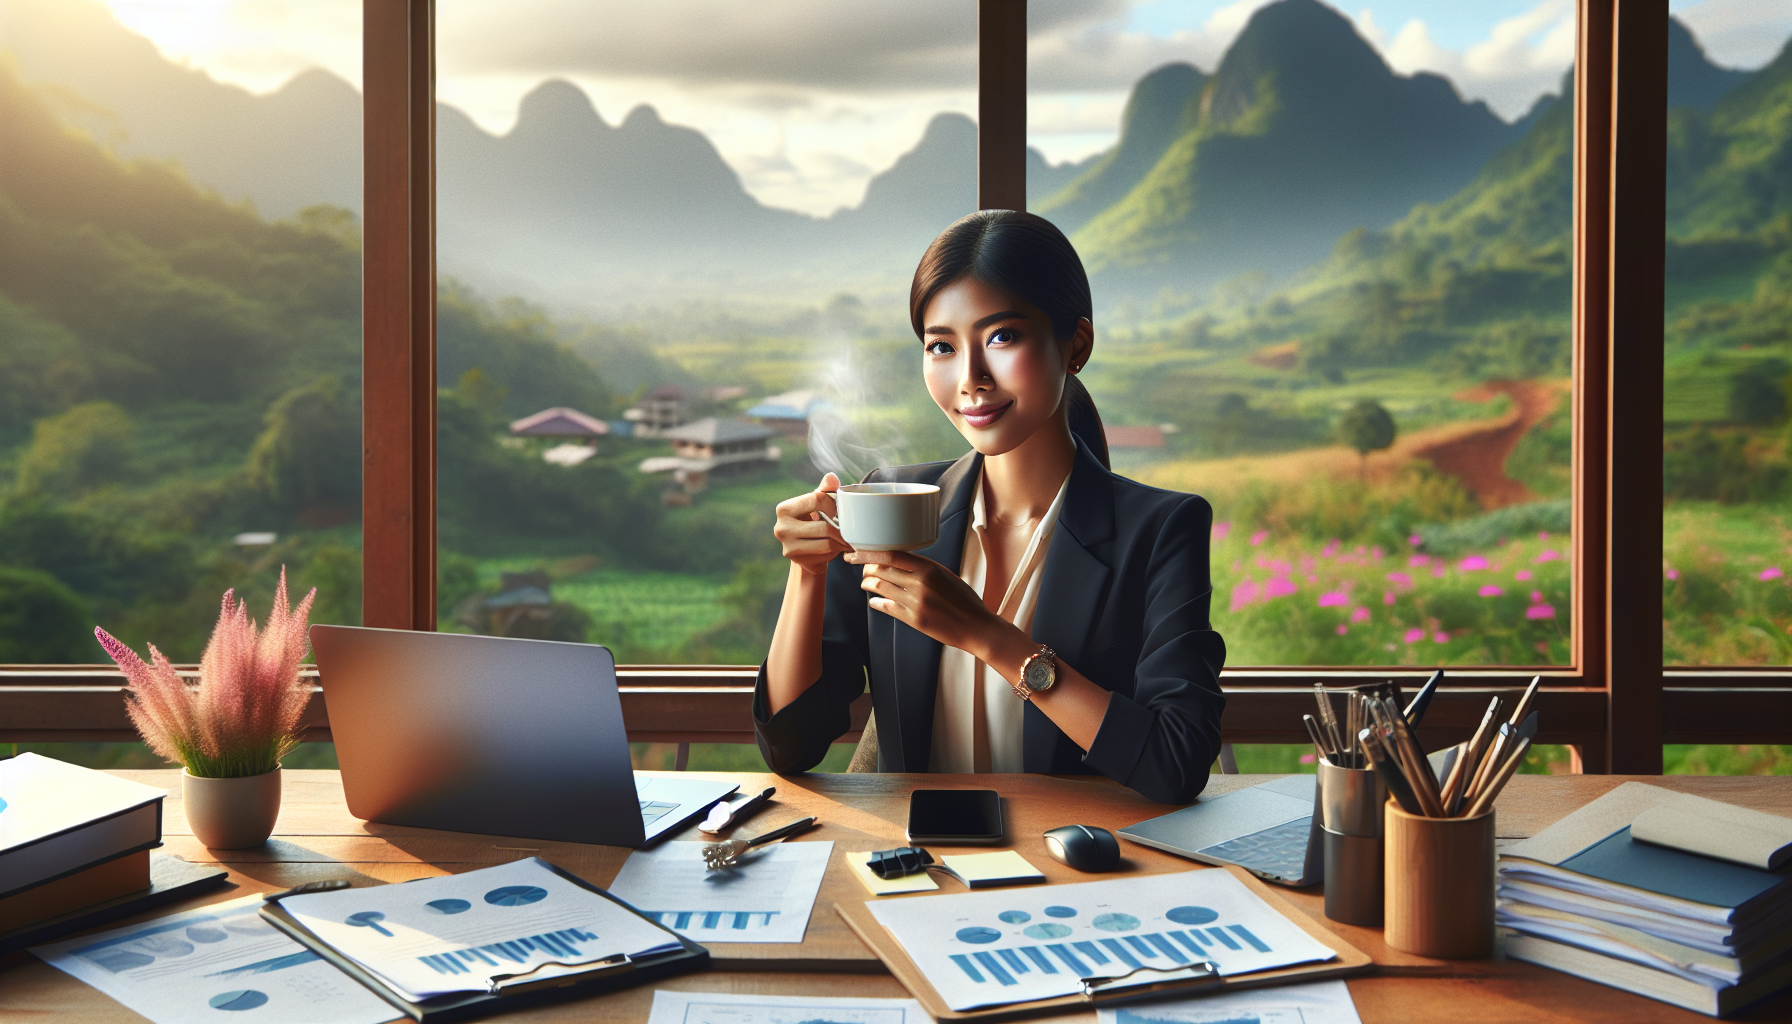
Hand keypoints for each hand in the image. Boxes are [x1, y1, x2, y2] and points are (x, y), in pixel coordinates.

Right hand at [774, 473, 850, 575]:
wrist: (807, 553)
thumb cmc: (813, 522)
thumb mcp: (817, 504)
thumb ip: (825, 490)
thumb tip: (831, 476)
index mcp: (784, 509)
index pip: (817, 500)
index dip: (833, 504)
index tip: (840, 510)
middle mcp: (781, 527)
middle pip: (823, 525)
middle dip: (841, 527)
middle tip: (851, 527)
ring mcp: (787, 545)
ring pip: (826, 541)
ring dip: (842, 540)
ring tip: (849, 537)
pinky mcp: (796, 559)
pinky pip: (825, 553)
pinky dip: (837, 550)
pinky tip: (841, 547)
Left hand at [846, 549, 1030, 665]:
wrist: (976, 627)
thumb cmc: (965, 601)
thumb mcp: (947, 576)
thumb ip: (924, 569)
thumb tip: (901, 562)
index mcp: (929, 568)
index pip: (890, 555)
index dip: (869, 553)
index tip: (856, 552)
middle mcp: (920, 584)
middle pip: (881, 570)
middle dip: (866, 568)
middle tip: (863, 568)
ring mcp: (915, 603)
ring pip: (880, 588)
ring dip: (869, 584)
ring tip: (867, 583)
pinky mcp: (913, 620)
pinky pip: (886, 608)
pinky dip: (877, 603)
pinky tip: (875, 601)